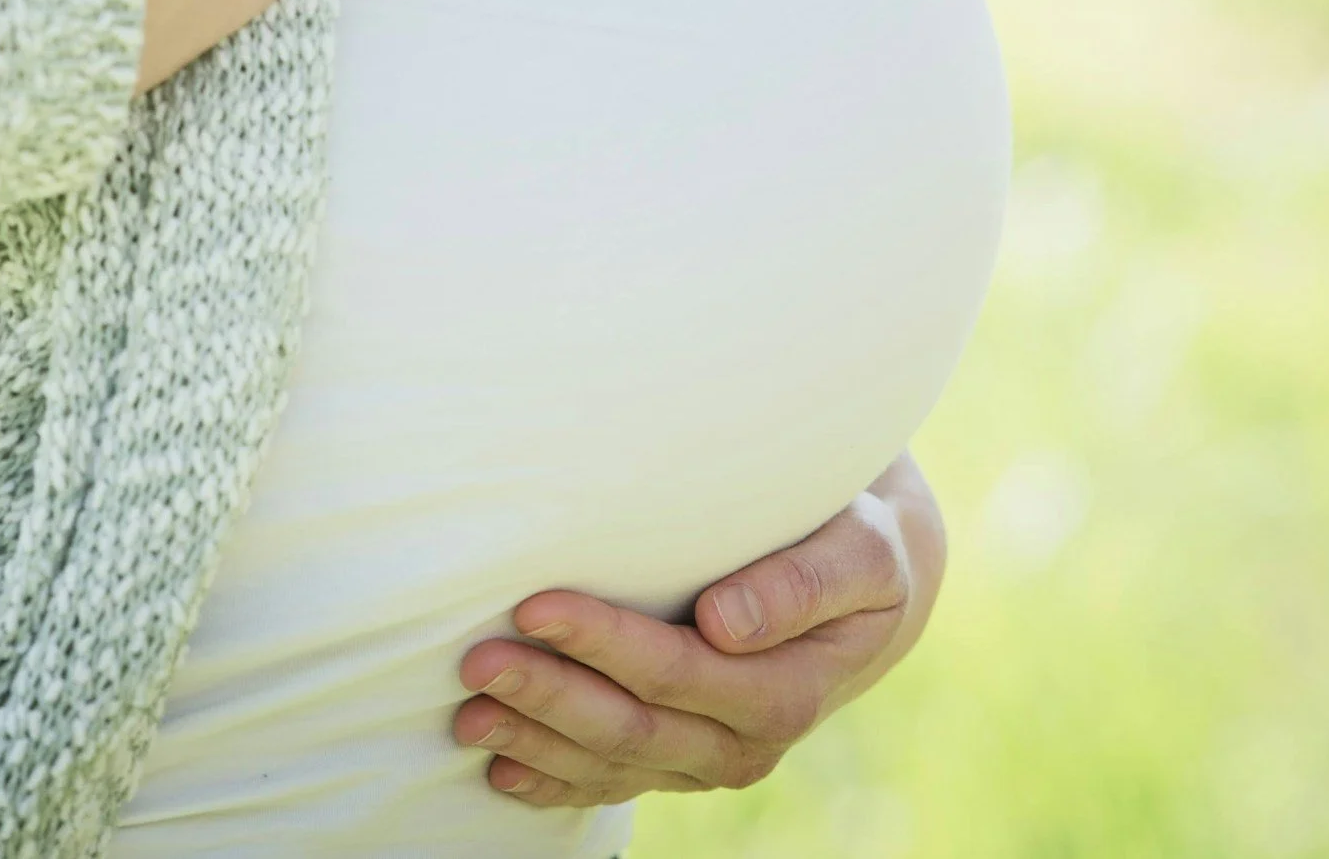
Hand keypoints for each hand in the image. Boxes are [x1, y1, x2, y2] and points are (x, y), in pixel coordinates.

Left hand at [453, 453, 945, 808]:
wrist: (862, 587)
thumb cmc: (851, 545)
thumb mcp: (859, 553)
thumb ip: (803, 582)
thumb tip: (727, 620)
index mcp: (786, 693)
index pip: (679, 673)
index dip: (605, 644)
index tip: (536, 605)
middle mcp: (743, 743)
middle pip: (631, 728)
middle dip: (549, 696)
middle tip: (476, 660)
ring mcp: (703, 761)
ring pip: (609, 763)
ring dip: (535, 740)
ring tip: (467, 713)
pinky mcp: (674, 762)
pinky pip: (609, 783)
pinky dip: (552, 780)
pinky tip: (500, 767)